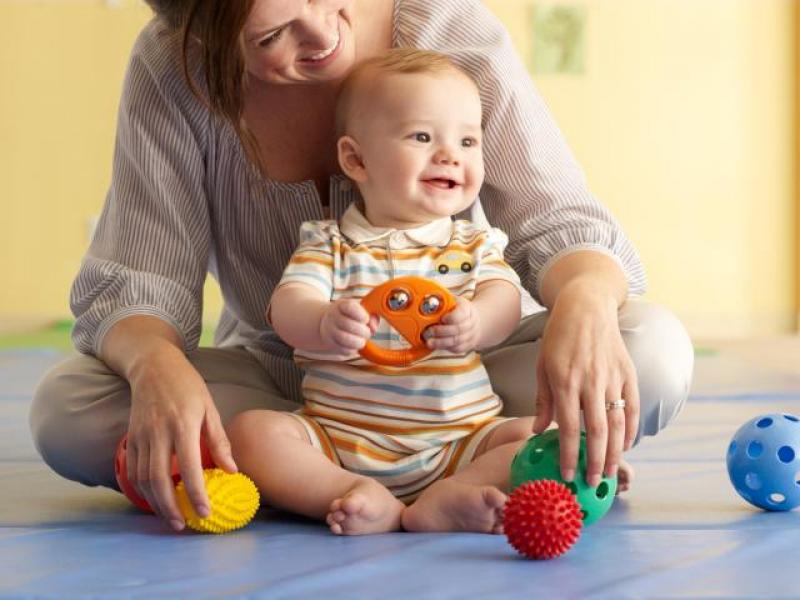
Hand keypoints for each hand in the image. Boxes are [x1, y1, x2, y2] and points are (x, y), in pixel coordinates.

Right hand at [126, 347, 236, 530]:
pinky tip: (152, 499)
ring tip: (169, 517)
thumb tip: (231, 471)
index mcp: (183, 425)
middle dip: (170, 507)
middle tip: (182, 526)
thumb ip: (219, 440)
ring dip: (155, 502)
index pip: (189, 467)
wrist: (153, 366)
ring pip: (144, 478)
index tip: (205, 513)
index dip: (196, 493)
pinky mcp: (130, 437)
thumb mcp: (210, 408)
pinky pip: (132, 469)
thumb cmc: (188, 386)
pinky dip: (140, 488)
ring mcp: (141, 436)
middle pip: (160, 479)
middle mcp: (159, 432)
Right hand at [319, 299, 377, 354]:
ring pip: (345, 338)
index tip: (366, 319)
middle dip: (363, 331)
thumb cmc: (350, 317)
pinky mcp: (330, 344)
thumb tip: (373, 328)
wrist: (328, 323)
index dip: (361, 314)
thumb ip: (371, 316)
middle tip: (367, 333)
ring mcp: (330, 331)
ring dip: (359, 341)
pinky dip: (353, 350)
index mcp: (342, 305)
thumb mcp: (360, 311)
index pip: (349, 307)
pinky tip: (354, 346)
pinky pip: (344, 350)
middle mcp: (333, 316)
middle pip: (348, 324)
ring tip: (362, 340)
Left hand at [424, 296, 480, 353]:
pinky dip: (445, 348)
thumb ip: (443, 301)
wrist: (477, 322)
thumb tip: (425, 299)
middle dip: (440, 331)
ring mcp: (469, 335)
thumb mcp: (454, 301)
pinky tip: (436, 346)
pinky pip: (456, 348)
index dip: (450, 317)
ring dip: (440, 342)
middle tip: (428, 331)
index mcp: (466, 309)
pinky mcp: (467, 345)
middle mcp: (470, 323)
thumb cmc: (460, 310)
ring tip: (429, 342)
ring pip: (456, 341)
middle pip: (457, 329)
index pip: (460, 314)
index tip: (441, 318)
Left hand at [532, 281, 638, 486]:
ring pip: (618, 423)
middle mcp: (590, 381)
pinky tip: (625, 446)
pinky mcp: (628, 373)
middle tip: (593, 484)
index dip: (569, 454)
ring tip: (610, 473)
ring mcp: (612, 377)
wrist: (586, 306)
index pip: (568, 427)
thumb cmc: (559, 337)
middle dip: (595, 461)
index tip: (567, 475)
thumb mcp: (542, 366)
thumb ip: (544, 401)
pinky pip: (632, 407)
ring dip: (615, 452)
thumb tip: (540, 432)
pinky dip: (631, 429)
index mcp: (565, 381)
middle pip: (597, 431)